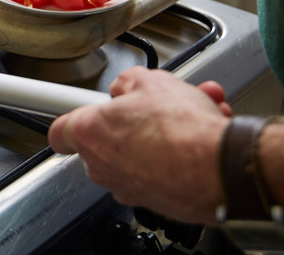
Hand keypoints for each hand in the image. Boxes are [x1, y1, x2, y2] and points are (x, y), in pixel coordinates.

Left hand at [47, 67, 229, 223]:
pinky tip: (202, 135)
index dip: (73, 115)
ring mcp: (129, 187)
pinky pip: (162, 170)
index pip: (61, 130)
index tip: (81, 110)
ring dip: (163, 133)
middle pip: (108, 138)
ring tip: (192, 114)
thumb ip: (128, 82)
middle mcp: (104, 166)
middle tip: (155, 104)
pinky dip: (180, 154)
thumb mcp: (150, 81)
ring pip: (140, 152)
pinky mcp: (156, 202)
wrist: (221, 169)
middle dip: (133, 119)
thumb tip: (128, 86)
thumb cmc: (183, 130)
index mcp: (90, 133)